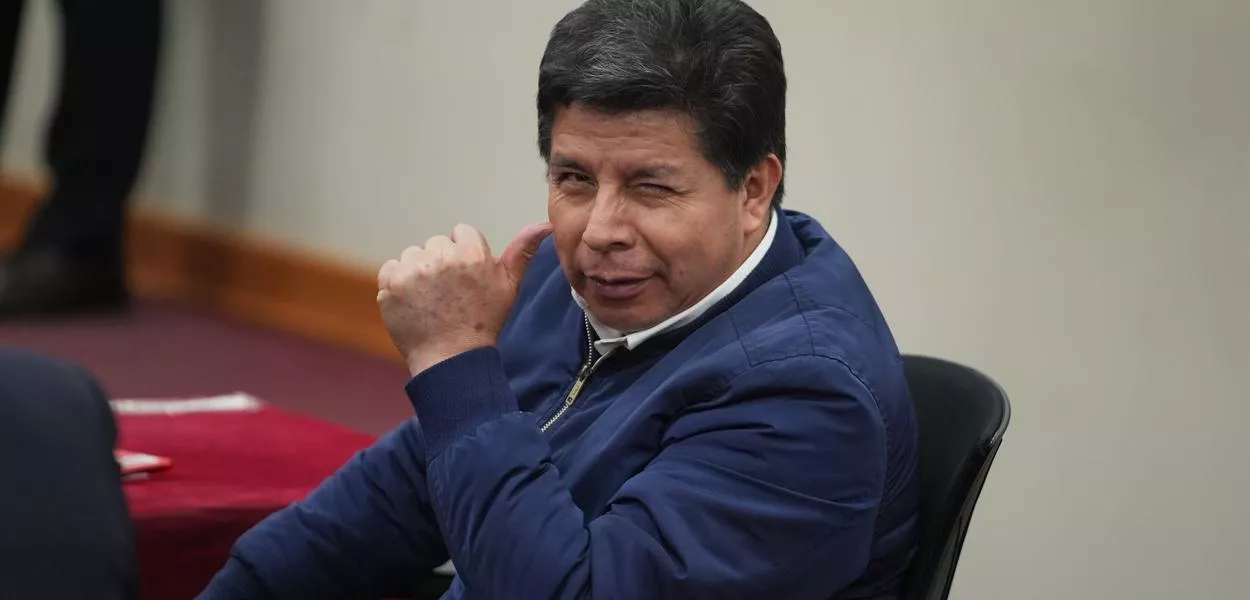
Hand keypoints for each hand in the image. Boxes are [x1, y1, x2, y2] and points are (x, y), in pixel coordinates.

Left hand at [377, 222, 552, 374]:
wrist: (452, 359)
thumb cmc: (484, 322)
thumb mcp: (510, 286)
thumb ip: (523, 251)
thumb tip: (544, 225)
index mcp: (472, 252)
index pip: (461, 233)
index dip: (464, 256)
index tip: (466, 279)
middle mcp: (441, 256)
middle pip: (436, 244)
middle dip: (441, 263)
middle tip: (450, 294)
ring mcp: (413, 270)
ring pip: (413, 255)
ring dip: (419, 272)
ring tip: (432, 300)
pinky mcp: (391, 284)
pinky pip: (392, 269)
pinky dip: (398, 284)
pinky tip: (414, 303)